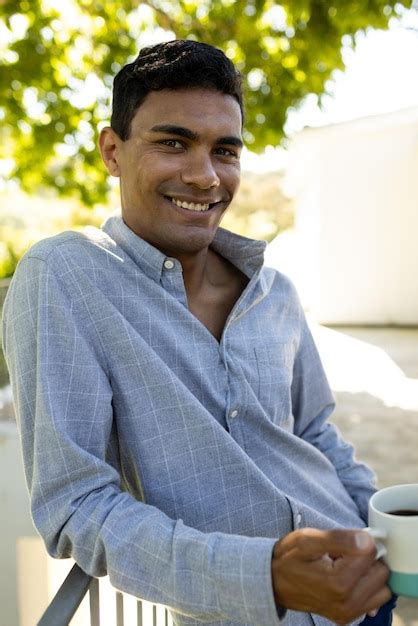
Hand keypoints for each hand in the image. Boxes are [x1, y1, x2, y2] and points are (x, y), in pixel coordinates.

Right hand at [271, 528, 391, 624]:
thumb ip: (339, 538)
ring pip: (382, 588)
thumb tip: (367, 540)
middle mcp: (347, 602)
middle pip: (381, 571)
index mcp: (338, 582)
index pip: (370, 552)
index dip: (360, 539)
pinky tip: (349, 579)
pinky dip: (367, 587)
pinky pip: (374, 600)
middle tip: (344, 553)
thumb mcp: (307, 539)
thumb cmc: (289, 558)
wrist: (273, 582)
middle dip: (366, 558)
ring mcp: (348, 613)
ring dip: (370, 573)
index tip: (345, 540)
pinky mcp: (348, 617)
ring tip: (347, 566)